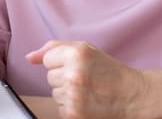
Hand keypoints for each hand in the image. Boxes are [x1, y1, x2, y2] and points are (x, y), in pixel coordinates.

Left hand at [26, 41, 146, 118]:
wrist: (132, 95)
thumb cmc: (109, 71)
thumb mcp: (85, 49)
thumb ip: (53, 48)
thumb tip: (29, 58)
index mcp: (76, 55)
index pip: (47, 59)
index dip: (62, 62)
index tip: (78, 66)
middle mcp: (74, 75)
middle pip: (50, 76)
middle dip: (64, 77)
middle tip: (85, 79)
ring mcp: (73, 96)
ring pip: (53, 93)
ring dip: (67, 93)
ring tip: (87, 91)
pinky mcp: (73, 114)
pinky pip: (59, 108)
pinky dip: (70, 107)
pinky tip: (86, 102)